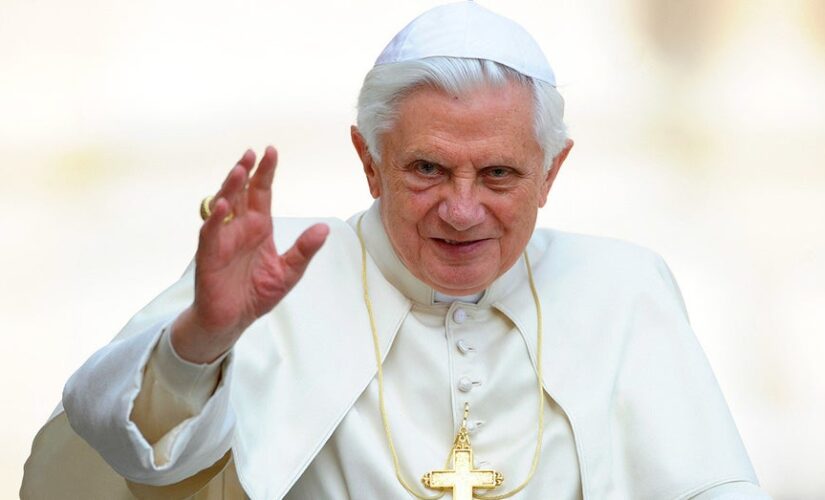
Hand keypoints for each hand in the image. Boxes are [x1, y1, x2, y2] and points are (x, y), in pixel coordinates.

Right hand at [171, 146, 328, 362]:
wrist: (234, 320)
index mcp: (259, 227)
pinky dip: (216, 219)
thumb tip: (324, 228)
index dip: (265, 172)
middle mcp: (240, 228)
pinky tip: (223, 206)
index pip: (262, 192)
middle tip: (252, 153)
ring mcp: (223, 239)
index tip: (271, 151)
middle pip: (241, 192)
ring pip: (223, 206)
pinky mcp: (209, 255)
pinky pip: (211, 233)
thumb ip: (304, 249)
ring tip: (239, 170)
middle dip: (245, 171)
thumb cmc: (257, 293)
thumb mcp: (289, 271)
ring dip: (229, 187)